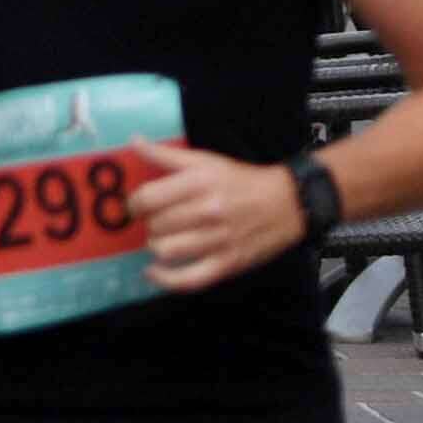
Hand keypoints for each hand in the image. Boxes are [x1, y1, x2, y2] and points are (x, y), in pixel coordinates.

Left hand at [130, 140, 311, 291]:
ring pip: (166, 250)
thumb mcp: (205, 160)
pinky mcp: (229, 263)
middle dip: (148, 224)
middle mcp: (208, 211)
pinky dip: (165, 280)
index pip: (147, 198)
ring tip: (160, 240)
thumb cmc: (241, 181)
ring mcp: (219, 240)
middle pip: (155, 225)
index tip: (136, 206)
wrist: (288, 203)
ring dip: (155, 246)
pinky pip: (188, 279)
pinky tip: (152, 272)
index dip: (133, 204)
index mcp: (199, 183)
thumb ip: (166, 154)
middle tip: (154, 221)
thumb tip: (134, 142)